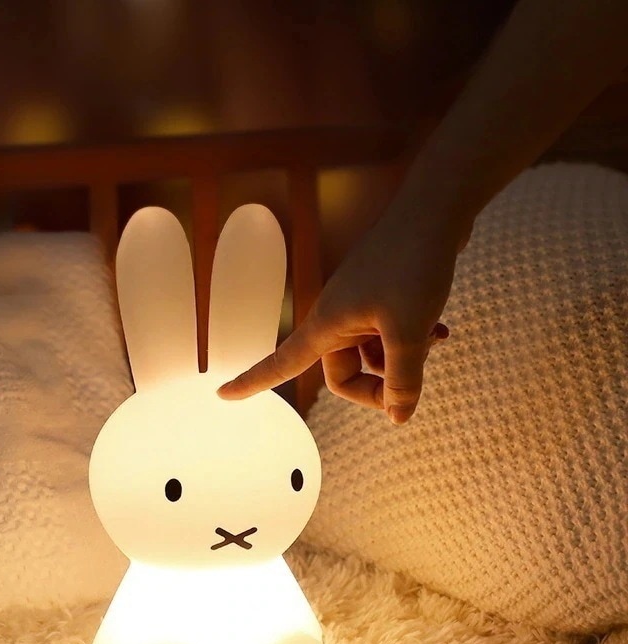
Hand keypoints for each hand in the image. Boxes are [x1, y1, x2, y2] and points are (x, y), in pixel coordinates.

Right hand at [218, 212, 466, 423]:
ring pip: (373, 356)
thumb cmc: (413, 265)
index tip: (222, 395)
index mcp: (326, 326)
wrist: (434, 209)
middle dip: (379, 384)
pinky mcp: (381, 297)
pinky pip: (388, 334)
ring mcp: (359, 307)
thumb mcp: (410, 332)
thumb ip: (404, 380)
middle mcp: (336, 318)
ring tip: (432, 338)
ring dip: (402, 358)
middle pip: (344, 374)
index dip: (251, 382)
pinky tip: (437, 329)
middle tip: (412, 382)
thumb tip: (399, 418)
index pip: (279, 364)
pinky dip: (412, 339)